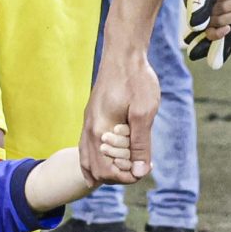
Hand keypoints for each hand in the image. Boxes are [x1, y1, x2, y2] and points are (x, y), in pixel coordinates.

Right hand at [82, 47, 158, 184]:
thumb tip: (139, 171)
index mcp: (99, 131)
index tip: (143, 170)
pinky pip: (87, 147)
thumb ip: (140, 144)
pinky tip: (110, 160)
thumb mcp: (144, 113)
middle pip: (94, 170)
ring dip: (105, 169)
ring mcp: (87, 123)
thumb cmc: (136, 81)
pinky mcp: (91, 117)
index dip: (126, 177)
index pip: (106, 171)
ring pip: (87, 160)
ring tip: (125, 170)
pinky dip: (96, 159)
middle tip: (138, 167)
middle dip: (116, 175)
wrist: (124, 54)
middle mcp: (88, 130)